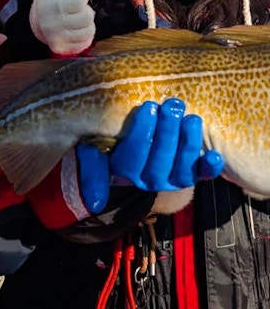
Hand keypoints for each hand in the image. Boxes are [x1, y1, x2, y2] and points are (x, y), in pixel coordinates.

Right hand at [21, 0, 94, 54]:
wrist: (41, 22)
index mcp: (52, 6)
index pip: (81, 1)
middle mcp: (52, 25)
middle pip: (87, 17)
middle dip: (85, 11)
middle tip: (77, 10)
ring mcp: (57, 39)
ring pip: (89, 31)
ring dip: (87, 24)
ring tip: (76, 19)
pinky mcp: (62, 50)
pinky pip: (85, 43)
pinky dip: (85, 36)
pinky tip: (76, 30)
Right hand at [77, 98, 223, 213]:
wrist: (136, 156)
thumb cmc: (112, 145)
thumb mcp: (93, 153)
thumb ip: (92, 168)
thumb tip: (95, 202)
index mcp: (125, 172)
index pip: (133, 156)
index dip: (142, 133)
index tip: (148, 107)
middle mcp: (150, 179)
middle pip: (160, 161)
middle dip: (168, 132)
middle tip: (172, 106)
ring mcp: (173, 179)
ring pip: (182, 168)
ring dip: (188, 144)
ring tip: (191, 119)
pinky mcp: (192, 175)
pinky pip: (202, 175)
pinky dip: (209, 168)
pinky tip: (215, 156)